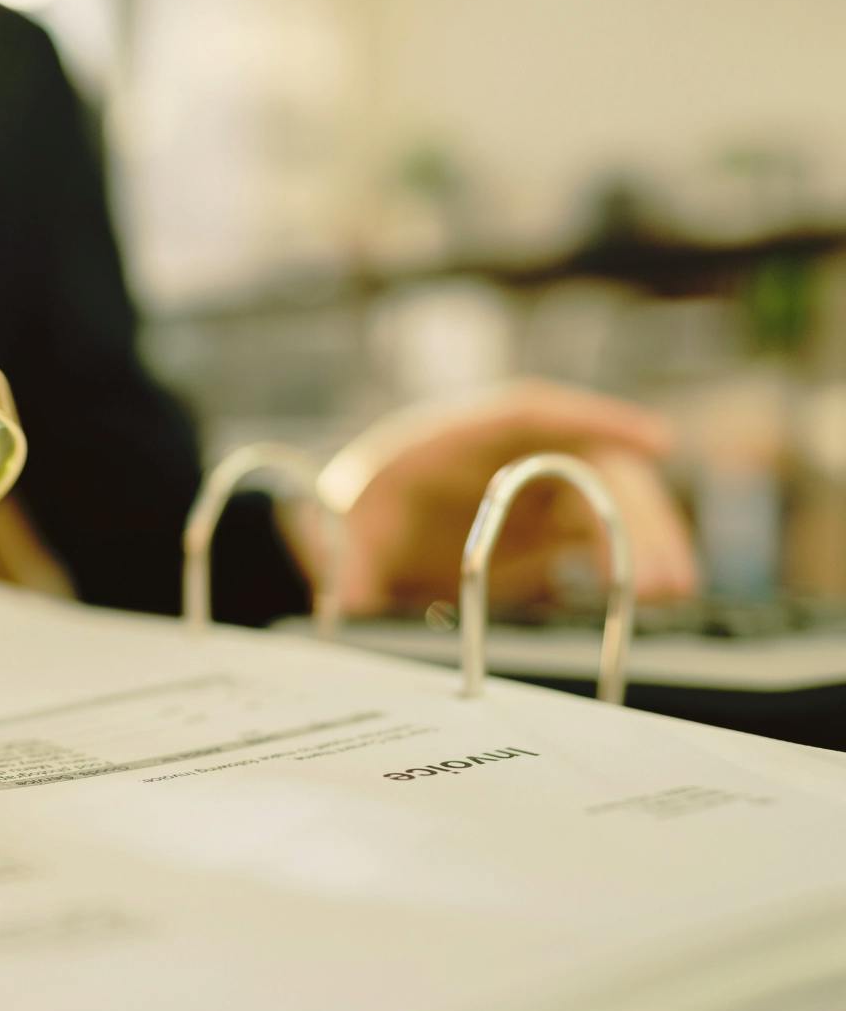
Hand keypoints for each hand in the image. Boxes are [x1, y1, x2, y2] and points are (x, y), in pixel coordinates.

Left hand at [317, 382, 699, 614]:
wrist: (348, 540)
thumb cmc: (348, 518)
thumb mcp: (339, 533)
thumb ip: (348, 561)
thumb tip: (349, 598)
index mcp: (455, 436)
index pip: (533, 413)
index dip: (598, 420)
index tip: (654, 441)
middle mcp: (508, 456)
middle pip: (588, 467)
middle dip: (634, 512)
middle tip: (664, 569)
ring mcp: (533, 492)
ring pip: (606, 503)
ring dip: (644, 541)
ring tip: (670, 590)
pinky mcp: (546, 533)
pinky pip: (599, 539)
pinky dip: (626, 561)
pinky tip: (652, 595)